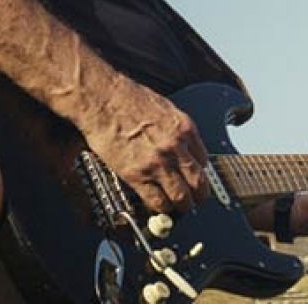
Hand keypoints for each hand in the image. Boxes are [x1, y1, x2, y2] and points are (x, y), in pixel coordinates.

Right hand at [81, 77, 209, 213]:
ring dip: (183, 206)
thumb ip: (176, 129)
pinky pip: (156, 200)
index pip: (204, 160)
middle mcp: (175, 147)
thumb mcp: (165, 108)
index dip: (200, 172)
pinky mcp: (136, 174)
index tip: (196, 177)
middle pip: (198, 182)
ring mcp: (157, 162)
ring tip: (180, 208)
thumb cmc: (129, 98)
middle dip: (199, 195)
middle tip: (197, 200)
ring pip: (181, 196)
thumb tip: (182, 144)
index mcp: (185, 129)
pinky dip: (161, 208)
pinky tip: (160, 207)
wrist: (104, 99)